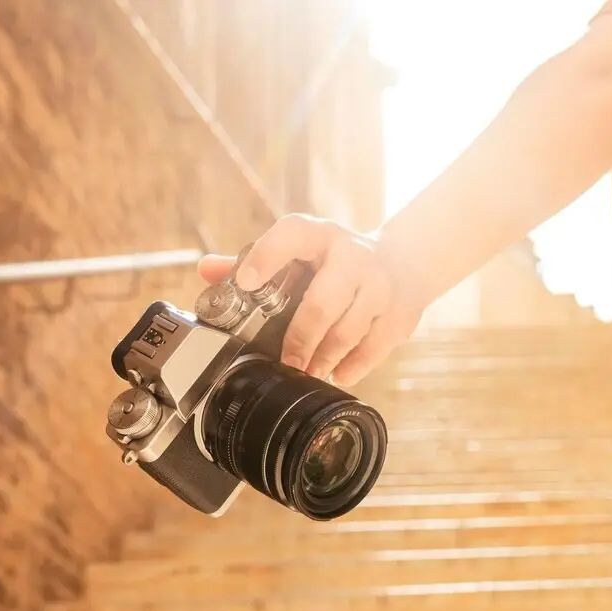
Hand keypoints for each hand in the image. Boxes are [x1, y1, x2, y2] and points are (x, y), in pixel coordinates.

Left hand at [196, 214, 418, 386]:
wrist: (405, 262)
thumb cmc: (337, 260)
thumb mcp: (303, 249)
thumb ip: (259, 259)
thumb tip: (207, 270)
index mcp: (320, 235)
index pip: (292, 235)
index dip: (268, 256)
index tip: (246, 281)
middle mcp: (354, 256)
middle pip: (323, 302)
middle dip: (301, 338)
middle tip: (286, 362)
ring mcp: (381, 286)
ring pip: (349, 330)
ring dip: (325, 358)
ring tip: (309, 372)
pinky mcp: (400, 314)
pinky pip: (375, 348)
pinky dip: (354, 366)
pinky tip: (338, 374)